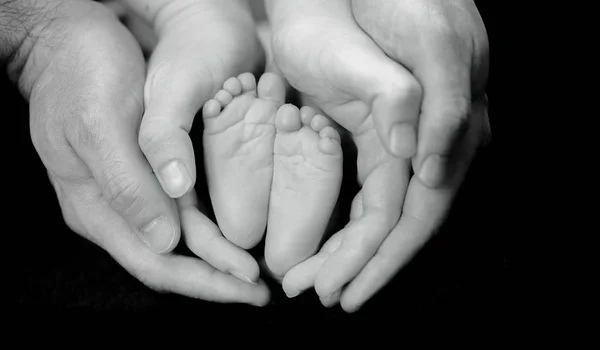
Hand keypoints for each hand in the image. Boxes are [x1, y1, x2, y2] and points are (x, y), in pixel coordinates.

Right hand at [3, 0, 267, 304]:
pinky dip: (206, 229)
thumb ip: (127, 185)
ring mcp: (124, 193)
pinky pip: (176, 214)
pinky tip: (231, 232)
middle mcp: (110, 209)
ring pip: (176, 241)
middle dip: (215, 278)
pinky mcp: (139, 174)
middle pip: (168, 260)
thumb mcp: (101, 123)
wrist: (64, 39)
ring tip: (252, 271)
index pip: (155, 262)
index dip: (204, 280)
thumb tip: (165, 241)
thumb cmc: (80, 72)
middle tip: (261, 290)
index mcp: (96, 206)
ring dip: (215, 258)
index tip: (247, 287)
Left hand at [267, 0, 489, 310]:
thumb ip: (432, 102)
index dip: (382, 256)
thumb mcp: (427, 42)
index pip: (418, 213)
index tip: (347, 288)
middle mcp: (432, 146)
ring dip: (349, 251)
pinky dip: (345, 222)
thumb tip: (422, 165)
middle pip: (398, 226)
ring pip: (381, 216)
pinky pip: (369, 194)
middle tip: (320, 293)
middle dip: (361, 264)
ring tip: (313, 279)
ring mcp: (406, 143)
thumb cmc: (405, 1)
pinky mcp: (379, 135)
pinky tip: (324, 243)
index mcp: (448, 131)